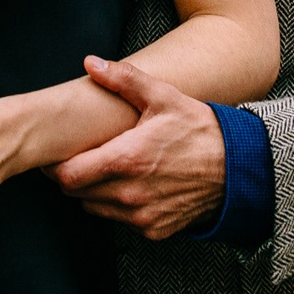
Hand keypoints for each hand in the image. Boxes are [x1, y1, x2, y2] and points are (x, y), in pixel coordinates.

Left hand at [50, 57, 227, 239]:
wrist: (237, 168)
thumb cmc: (199, 130)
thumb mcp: (163, 97)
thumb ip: (123, 79)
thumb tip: (90, 63)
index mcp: (126, 160)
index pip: (66, 176)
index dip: (55, 165)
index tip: (57, 153)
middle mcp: (129, 194)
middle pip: (75, 194)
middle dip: (72, 176)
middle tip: (80, 157)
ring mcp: (141, 217)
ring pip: (94, 208)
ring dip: (93, 192)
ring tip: (106, 168)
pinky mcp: (153, 231)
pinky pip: (120, 222)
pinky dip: (117, 207)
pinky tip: (130, 185)